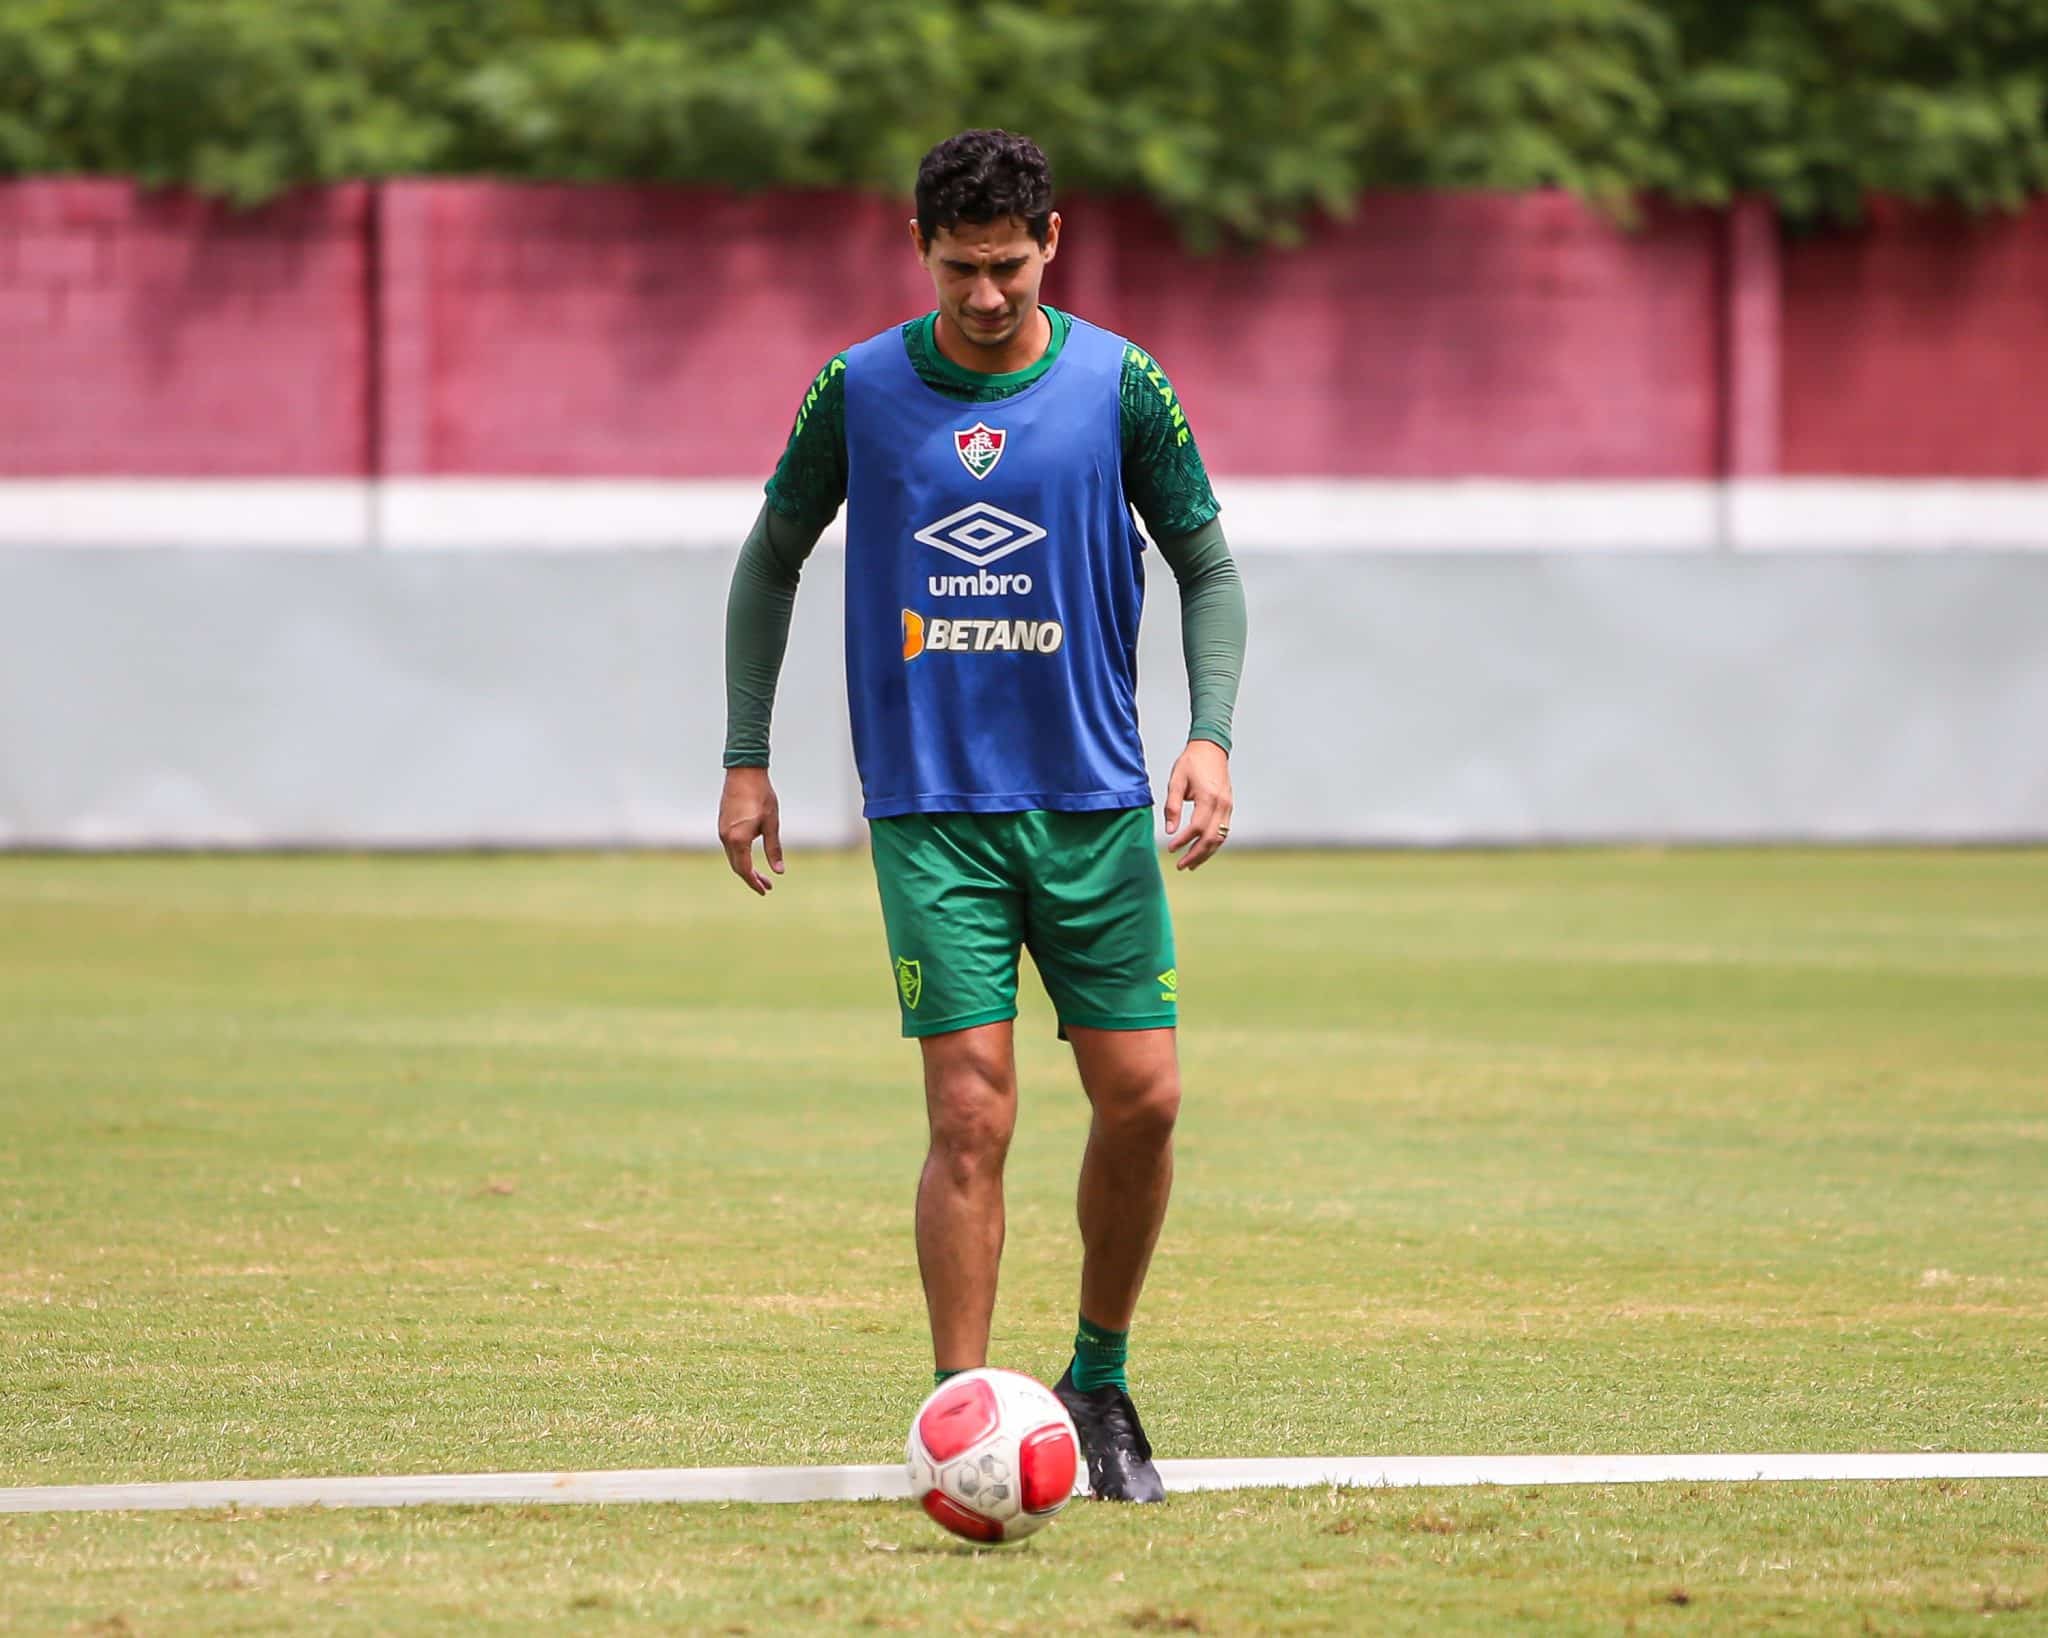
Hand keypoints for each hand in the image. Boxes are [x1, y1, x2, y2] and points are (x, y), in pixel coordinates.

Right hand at [717, 767, 784, 894]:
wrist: (744, 772)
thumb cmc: (761, 796)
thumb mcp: (772, 824)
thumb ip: (774, 849)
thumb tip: (779, 871)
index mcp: (738, 839)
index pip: (745, 869)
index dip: (754, 882)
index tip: (765, 890)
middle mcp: (726, 837)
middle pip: (737, 866)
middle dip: (751, 878)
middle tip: (767, 886)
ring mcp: (722, 830)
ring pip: (733, 857)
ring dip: (745, 867)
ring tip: (761, 874)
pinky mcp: (723, 824)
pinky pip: (730, 847)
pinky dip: (740, 856)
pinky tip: (750, 856)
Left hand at [1163, 739, 1232, 870]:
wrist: (1211, 748)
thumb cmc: (1191, 763)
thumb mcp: (1176, 781)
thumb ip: (1172, 806)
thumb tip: (1170, 830)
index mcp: (1208, 797)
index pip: (1197, 827)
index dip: (1184, 841)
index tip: (1171, 849)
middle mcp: (1222, 804)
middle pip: (1211, 838)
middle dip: (1196, 855)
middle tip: (1181, 866)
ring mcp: (1228, 807)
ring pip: (1220, 838)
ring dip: (1206, 853)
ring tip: (1191, 864)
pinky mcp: (1228, 807)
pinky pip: (1223, 831)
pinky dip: (1213, 844)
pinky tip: (1201, 851)